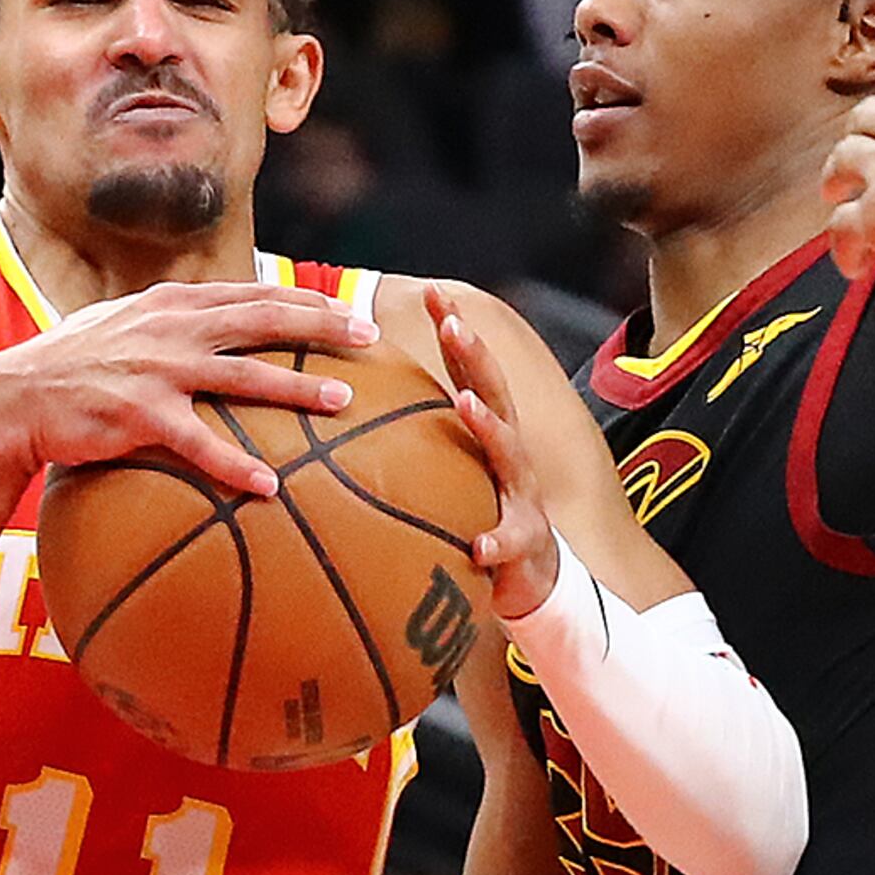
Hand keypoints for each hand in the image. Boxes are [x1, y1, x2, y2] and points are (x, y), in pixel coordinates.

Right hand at [0, 279, 376, 500]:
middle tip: (371, 338)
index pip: (253, 293)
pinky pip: (201, 444)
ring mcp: (159, 370)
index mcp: (172, 304)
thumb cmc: (72, 367)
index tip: (350, 312)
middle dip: (324, 326)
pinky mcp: (141, 415)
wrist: (12, 398)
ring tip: (345, 403)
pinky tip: (270, 487)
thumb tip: (217, 329)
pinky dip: (237, 466)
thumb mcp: (124, 327)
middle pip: (264, 320)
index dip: (306, 300)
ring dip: (300, 389)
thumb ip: (172, 324)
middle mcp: (172, 328)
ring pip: (246, 376)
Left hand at [430, 290, 557, 620]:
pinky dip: (498, 541)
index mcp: (484, 434)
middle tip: (454, 324)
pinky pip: (512, 541)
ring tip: (466, 405)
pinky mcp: (525, 543)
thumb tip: (345, 413)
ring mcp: (521, 495)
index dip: (454, 331)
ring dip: (489, 427)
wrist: (529, 582)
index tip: (431, 292)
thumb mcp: (443, 475)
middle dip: (475, 357)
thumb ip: (408, 444)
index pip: (467, 372)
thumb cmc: (476, 516)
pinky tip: (480, 545)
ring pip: (510, 455)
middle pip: (493, 394)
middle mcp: (508, 454)